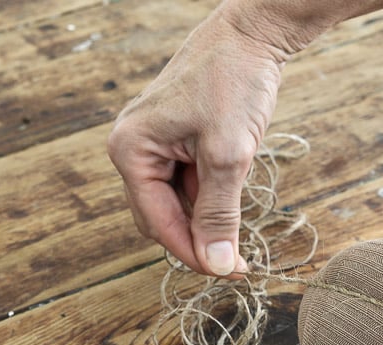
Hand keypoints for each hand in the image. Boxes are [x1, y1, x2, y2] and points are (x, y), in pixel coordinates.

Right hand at [107, 7, 287, 275]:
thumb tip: (218, 265)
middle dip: (199, 241)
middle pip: (162, 218)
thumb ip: (220, 211)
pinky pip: (188, 185)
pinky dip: (211, 199)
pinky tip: (234, 200)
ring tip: (243, 232)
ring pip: (177, 204)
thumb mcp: (228, 153)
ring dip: (208, 221)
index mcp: (131, 150)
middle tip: (241, 262)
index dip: (193, 253)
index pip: (157, 222)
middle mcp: (133, 148)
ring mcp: (153, 145)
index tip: (230, 272)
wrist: (252, 34)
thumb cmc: (234, 81)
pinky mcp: (176, 141)